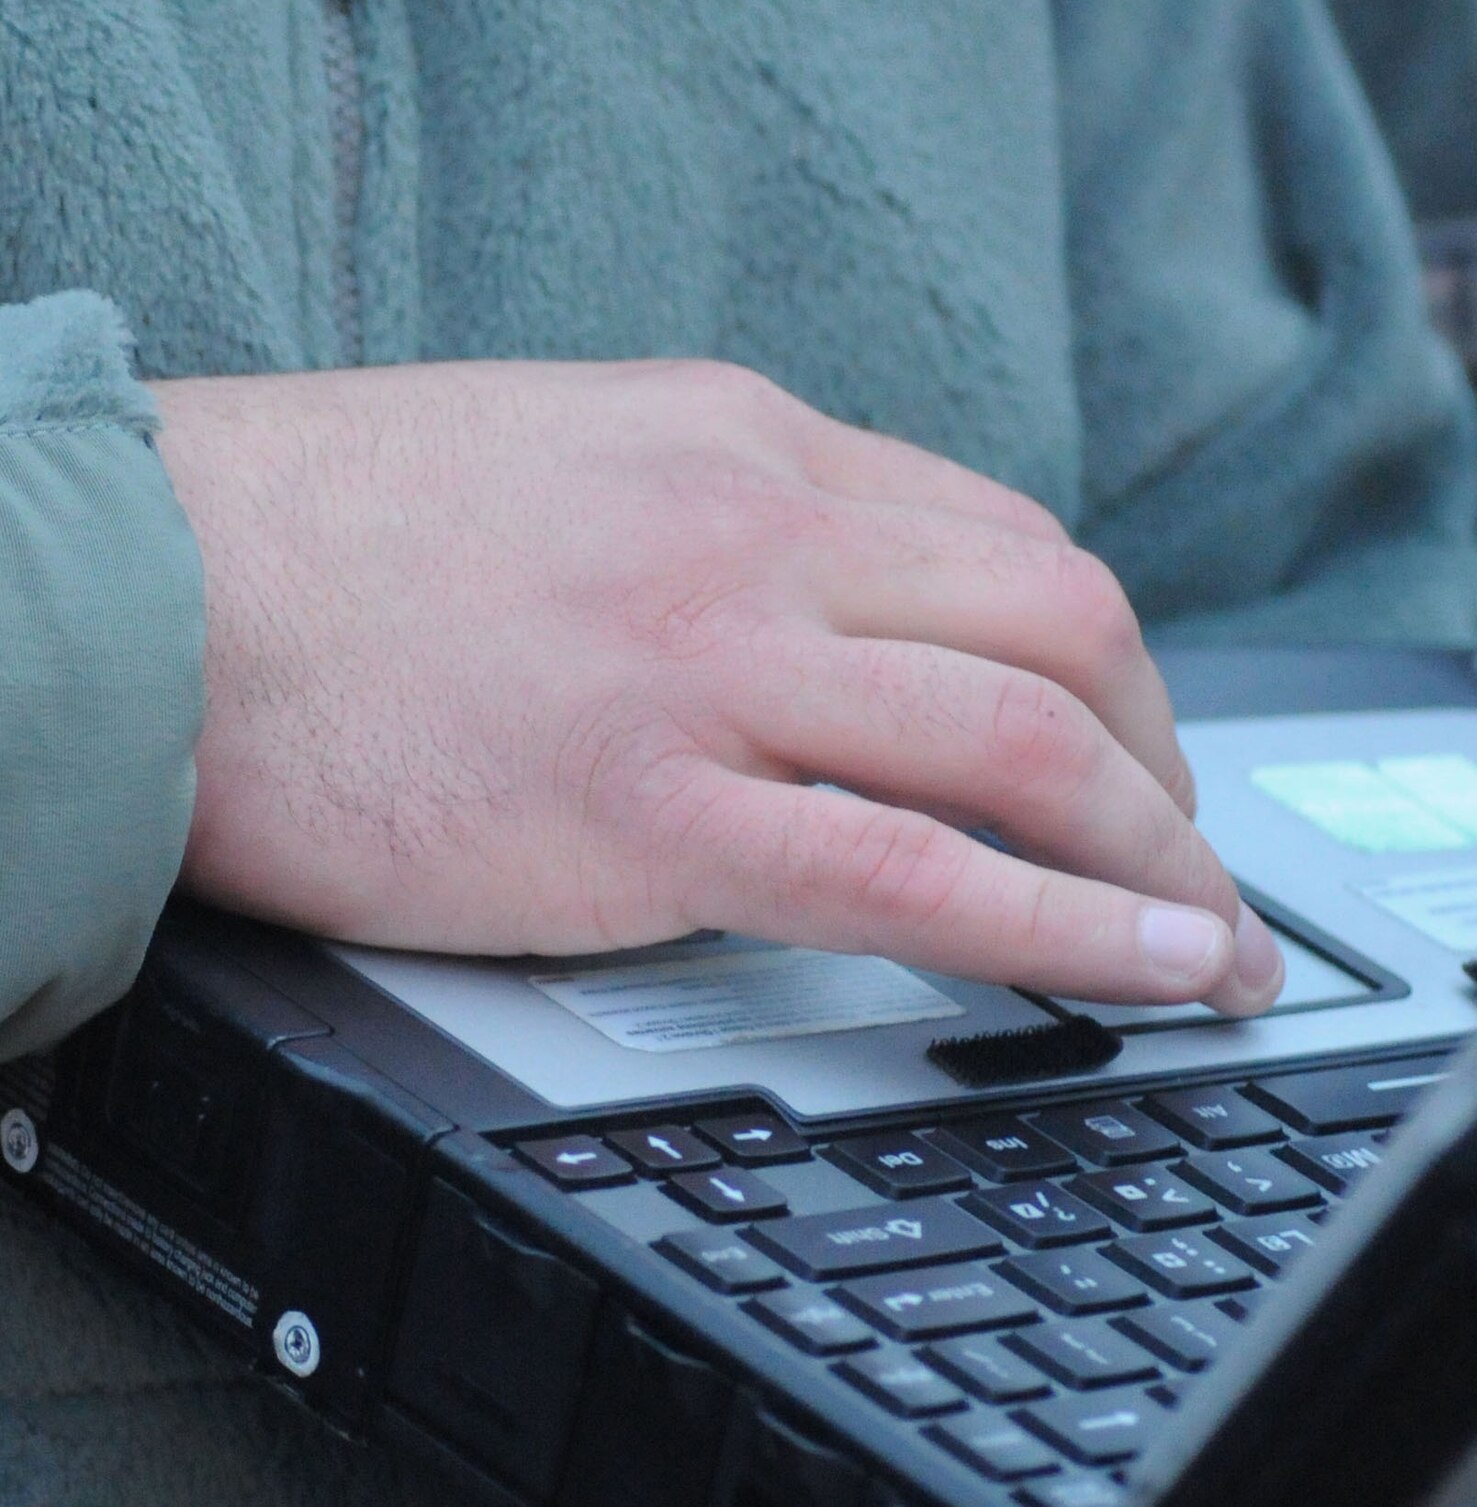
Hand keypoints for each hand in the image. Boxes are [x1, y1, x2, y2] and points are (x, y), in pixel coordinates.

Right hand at [154, 360, 1282, 1011]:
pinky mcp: (645, 800)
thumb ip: (733, 537)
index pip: (1007, 544)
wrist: (148, 583)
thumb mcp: (581, 468)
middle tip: (1198, 866)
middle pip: (1065, 626)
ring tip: (1205, 944)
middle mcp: (759, 530)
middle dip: (1168, 763)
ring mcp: (712, 660)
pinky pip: (908, 868)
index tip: (1143, 754)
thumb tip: (848, 625)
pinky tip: (1142, 967)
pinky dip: (1058, 925)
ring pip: (1023, 738)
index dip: (1114, 669)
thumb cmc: (335, 541)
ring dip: (1153, 851)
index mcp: (749, 447)